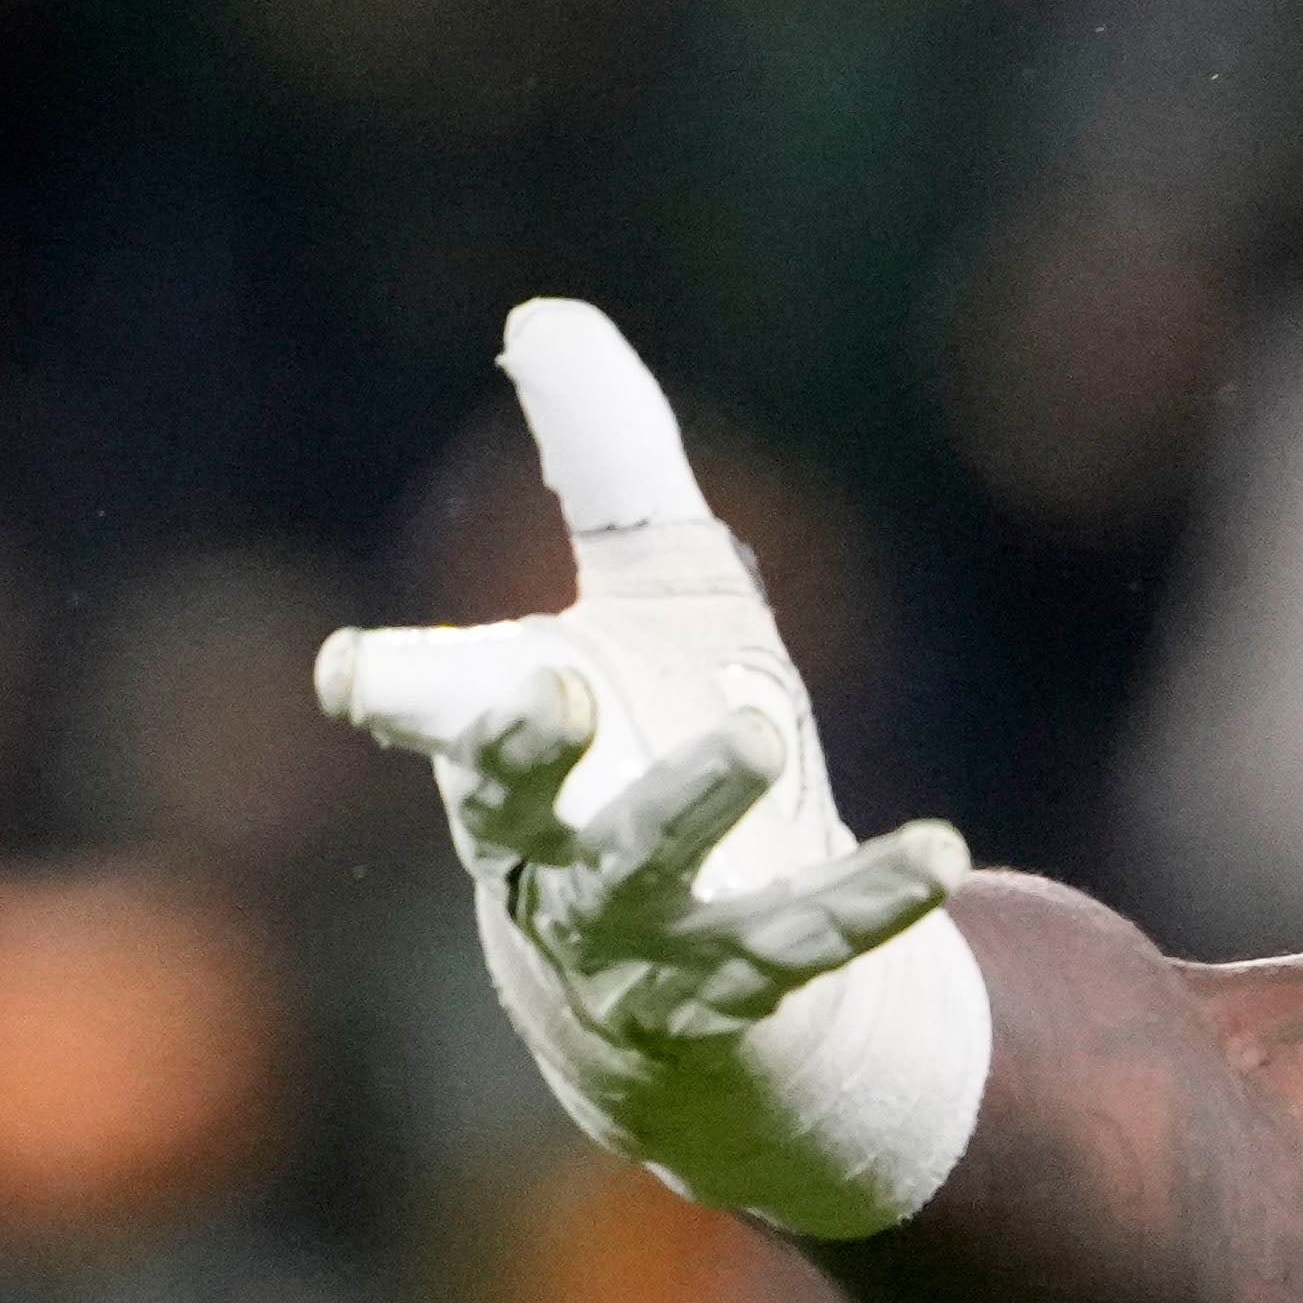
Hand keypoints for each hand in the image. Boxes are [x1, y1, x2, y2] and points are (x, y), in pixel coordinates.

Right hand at [318, 303, 992, 1233]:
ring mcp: (634, 933)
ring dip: (692, 806)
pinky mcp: (737, 989)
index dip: (393, 687)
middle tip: (548, 687)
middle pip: (512, 805)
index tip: (360, 675)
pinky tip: (942, 853)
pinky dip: (869, 901)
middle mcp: (544, 850)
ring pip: (645, 875)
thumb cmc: (662, 750)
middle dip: (521, 752)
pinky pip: (802, 943)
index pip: (423, 712)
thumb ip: (605, 465)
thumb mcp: (655, 598)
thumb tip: (545, 313)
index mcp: (501, 752)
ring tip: (754, 729)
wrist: (703, 978)